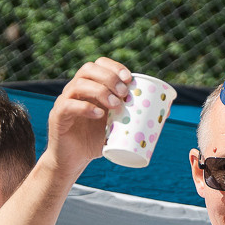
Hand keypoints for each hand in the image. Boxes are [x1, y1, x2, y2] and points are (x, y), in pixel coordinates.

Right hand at [46, 58, 133, 174]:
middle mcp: (75, 90)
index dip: (114, 67)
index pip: (99, 64)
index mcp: (90, 87)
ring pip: (78, 84)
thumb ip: (136, 116)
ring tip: (115, 106)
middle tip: (124, 93)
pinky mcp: (58, 116)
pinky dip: (84, 107)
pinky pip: (68, 105)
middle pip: (88, 69)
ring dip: (100, 91)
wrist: (74, 160)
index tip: (129, 79)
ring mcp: (64, 101)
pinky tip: (98, 115)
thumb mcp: (118, 126)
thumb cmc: (96, 140)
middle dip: (109, 78)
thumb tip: (167, 111)